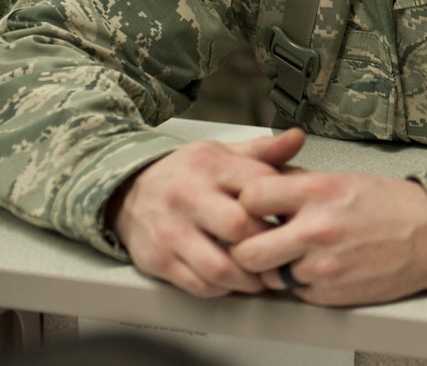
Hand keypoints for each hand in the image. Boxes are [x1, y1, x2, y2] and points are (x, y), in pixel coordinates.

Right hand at [111, 128, 305, 297]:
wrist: (128, 191)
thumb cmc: (185, 174)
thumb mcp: (222, 153)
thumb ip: (263, 151)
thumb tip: (298, 137)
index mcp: (211, 167)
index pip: (259, 188)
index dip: (283, 207)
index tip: (296, 219)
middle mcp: (188, 198)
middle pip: (240, 228)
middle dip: (266, 244)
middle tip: (282, 252)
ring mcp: (172, 232)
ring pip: (219, 266)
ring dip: (248, 278)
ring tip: (263, 275)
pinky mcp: (159, 261)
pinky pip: (198, 285)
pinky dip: (223, 289)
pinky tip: (234, 281)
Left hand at [230, 172, 426, 305]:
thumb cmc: (394, 205)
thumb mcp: (344, 179)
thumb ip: (301, 183)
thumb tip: (264, 181)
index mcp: (319, 191)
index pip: (250, 198)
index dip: (247, 204)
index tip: (255, 208)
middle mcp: (317, 229)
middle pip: (246, 250)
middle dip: (247, 248)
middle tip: (258, 243)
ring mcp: (323, 266)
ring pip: (267, 277)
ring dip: (274, 269)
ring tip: (293, 256)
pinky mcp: (331, 294)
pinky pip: (295, 293)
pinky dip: (300, 284)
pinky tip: (320, 268)